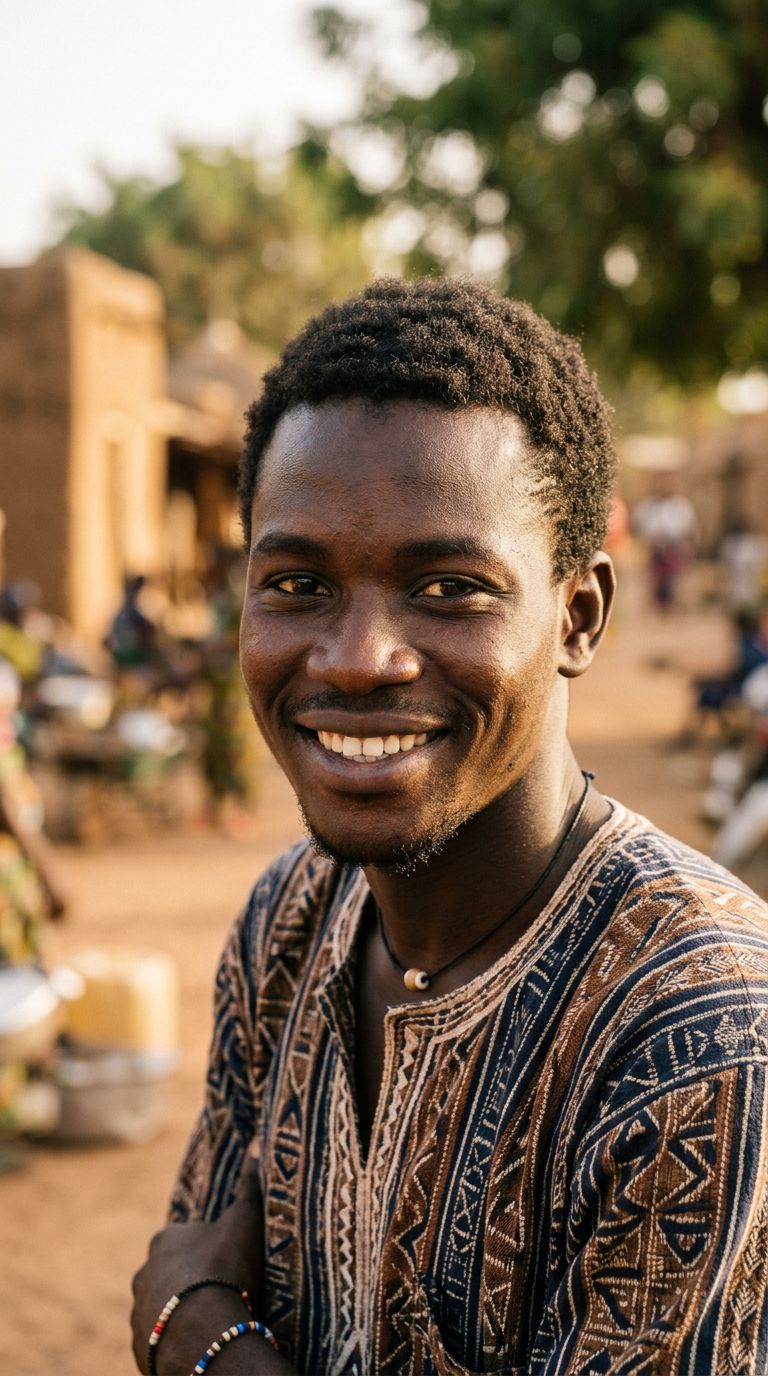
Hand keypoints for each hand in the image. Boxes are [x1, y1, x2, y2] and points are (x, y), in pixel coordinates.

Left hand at [131, 1160, 264, 1374]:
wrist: (203, 1330)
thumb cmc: (225, 1268)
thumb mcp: (244, 1221)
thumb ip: (249, 1184)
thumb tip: (257, 1142)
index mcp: (164, 1240)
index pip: (182, 1239)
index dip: (205, 1249)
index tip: (225, 1261)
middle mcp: (143, 1273)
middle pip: (167, 1273)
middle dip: (188, 1281)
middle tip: (221, 1292)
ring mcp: (138, 1312)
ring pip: (160, 1308)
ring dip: (179, 1312)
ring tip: (210, 1322)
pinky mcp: (139, 1346)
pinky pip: (159, 1340)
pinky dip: (174, 1339)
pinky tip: (197, 1342)